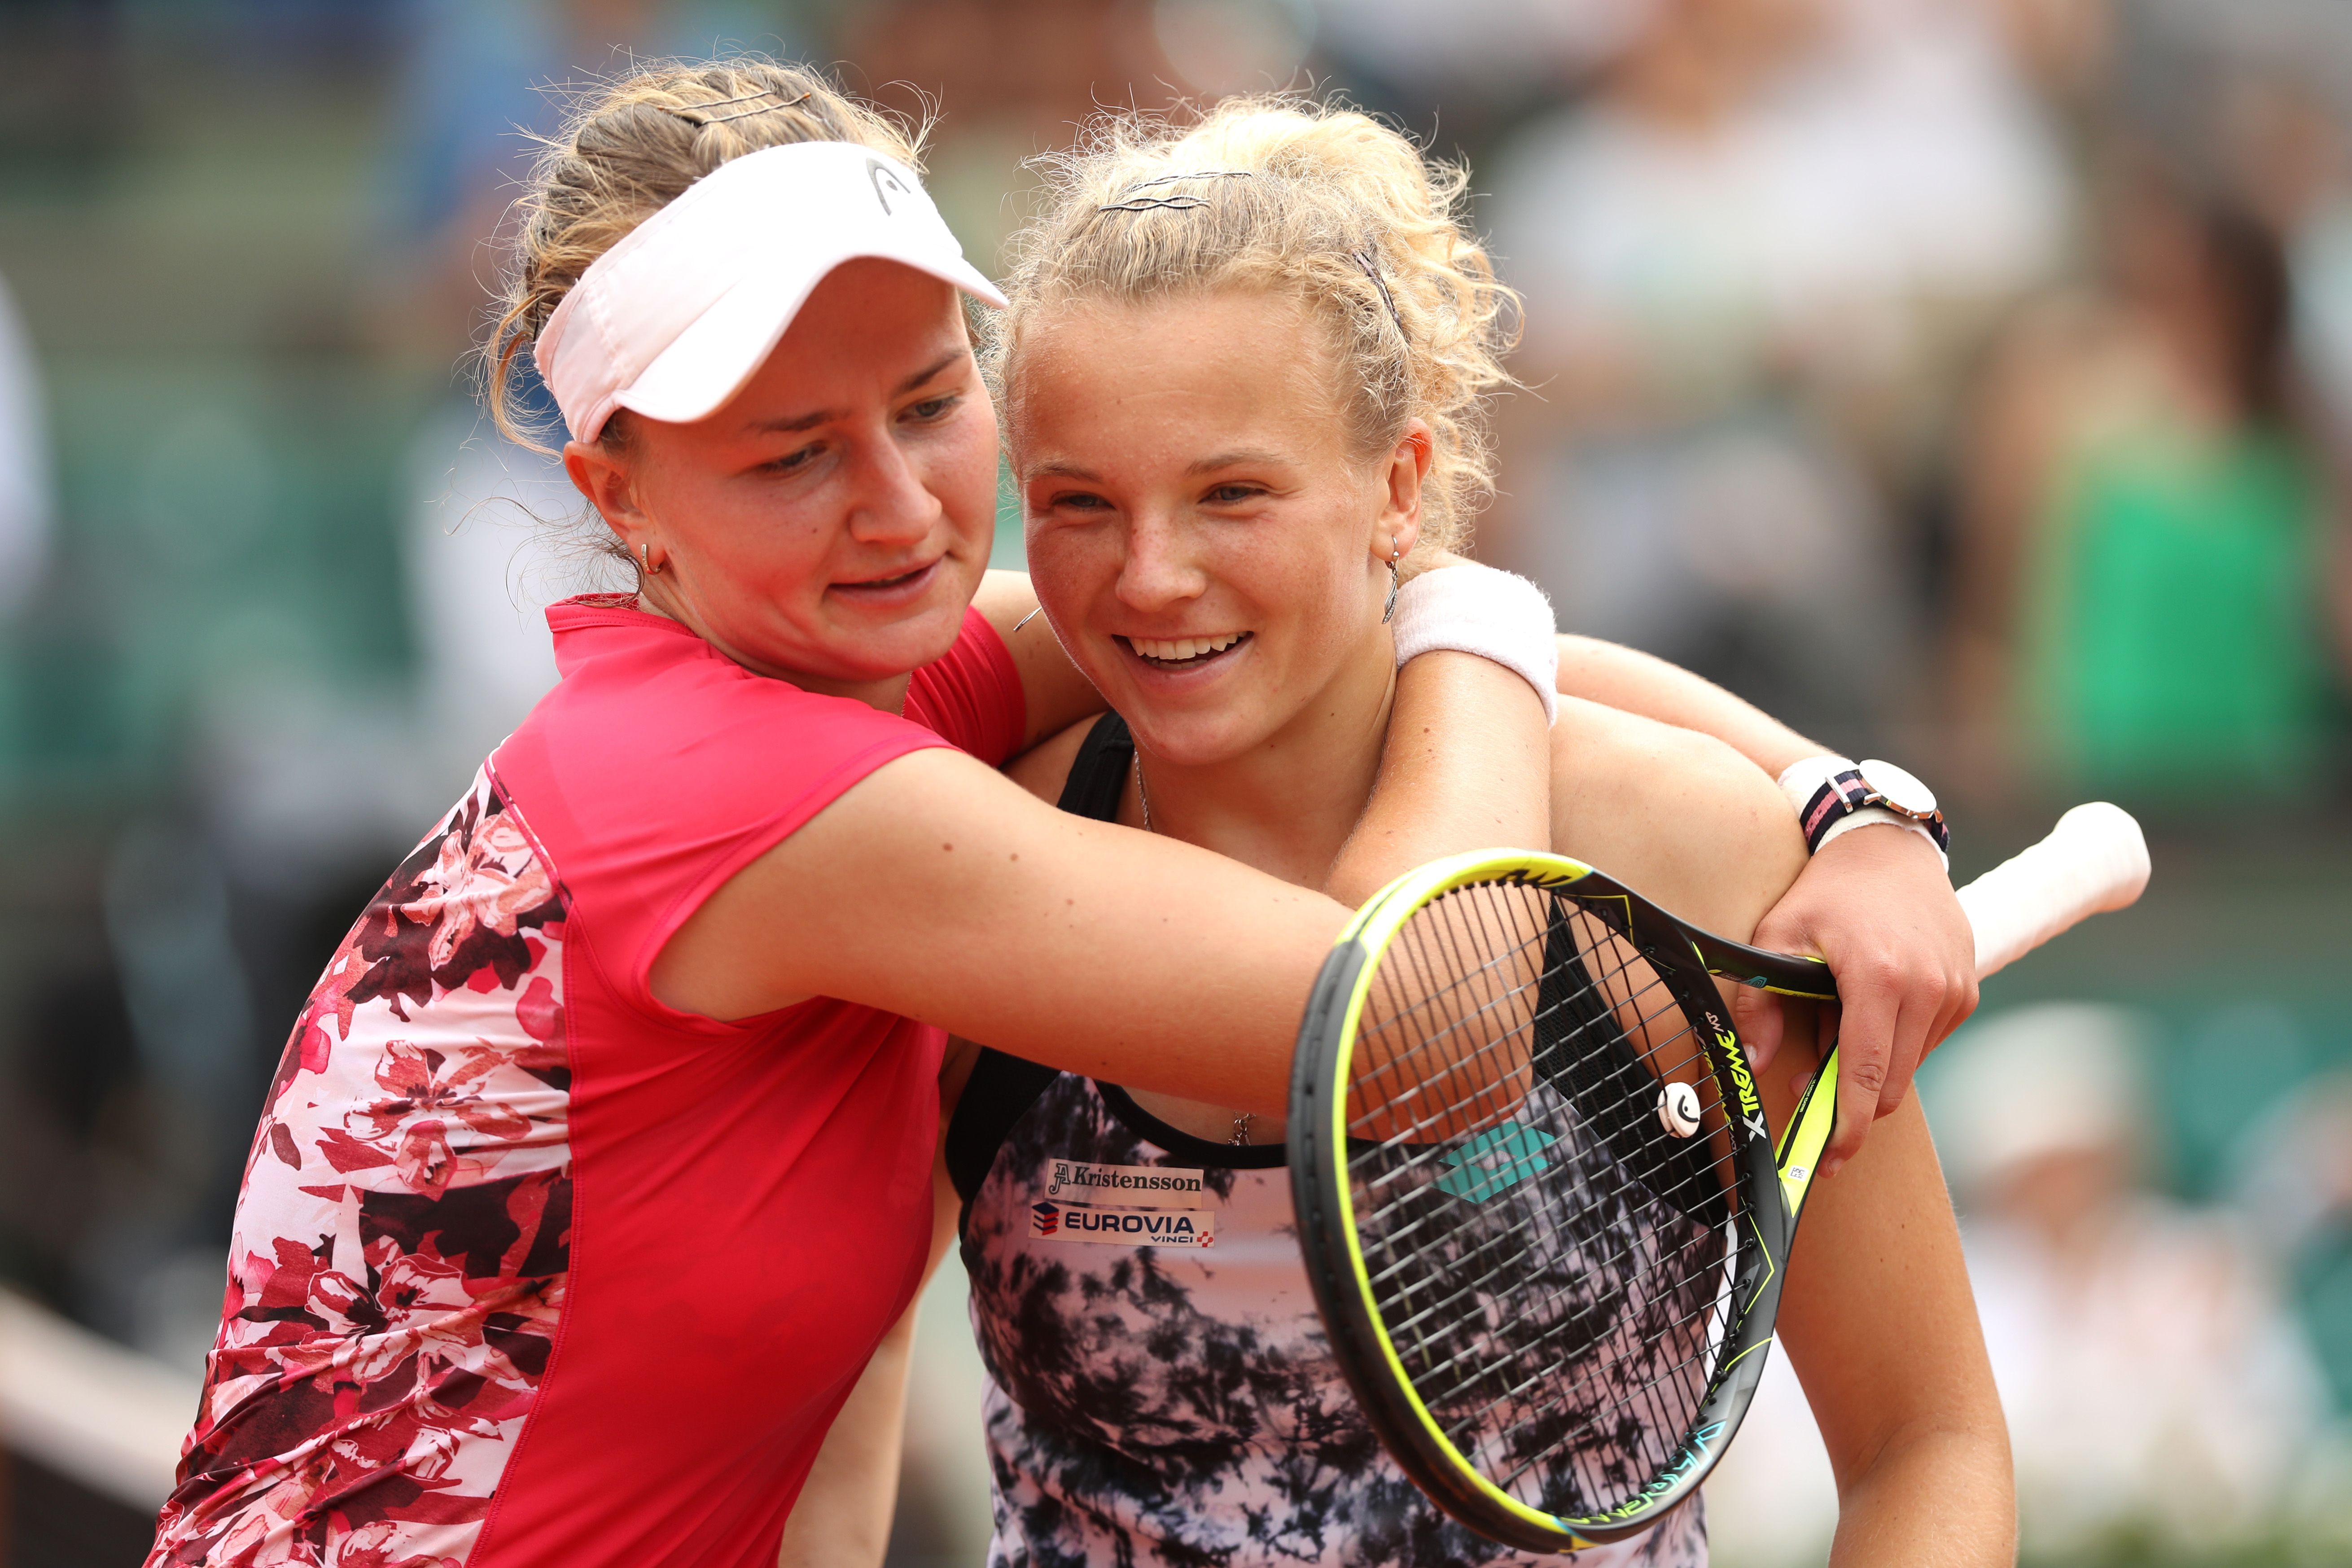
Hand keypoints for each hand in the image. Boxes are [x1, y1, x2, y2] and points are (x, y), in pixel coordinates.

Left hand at [1730, 825, 1977, 1176]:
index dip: (1847, 1126)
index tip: (1827, 1158)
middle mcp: (1928, 989)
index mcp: (1880, 978)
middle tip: (1809, 1092)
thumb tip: (1754, 1062)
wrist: (1888, 848)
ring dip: (1873, 1065)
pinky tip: (1869, 1005)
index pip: (1868, 1076)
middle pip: (1892, 1084)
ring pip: (1909, 1067)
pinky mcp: (1968, 991)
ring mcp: (1955, 991)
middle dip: (1852, 1103)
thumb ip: (1760, 1001)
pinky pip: (1926, 1042)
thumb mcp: (1776, 934)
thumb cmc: (1827, 892)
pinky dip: (1895, 1041)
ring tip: (1836, 1017)